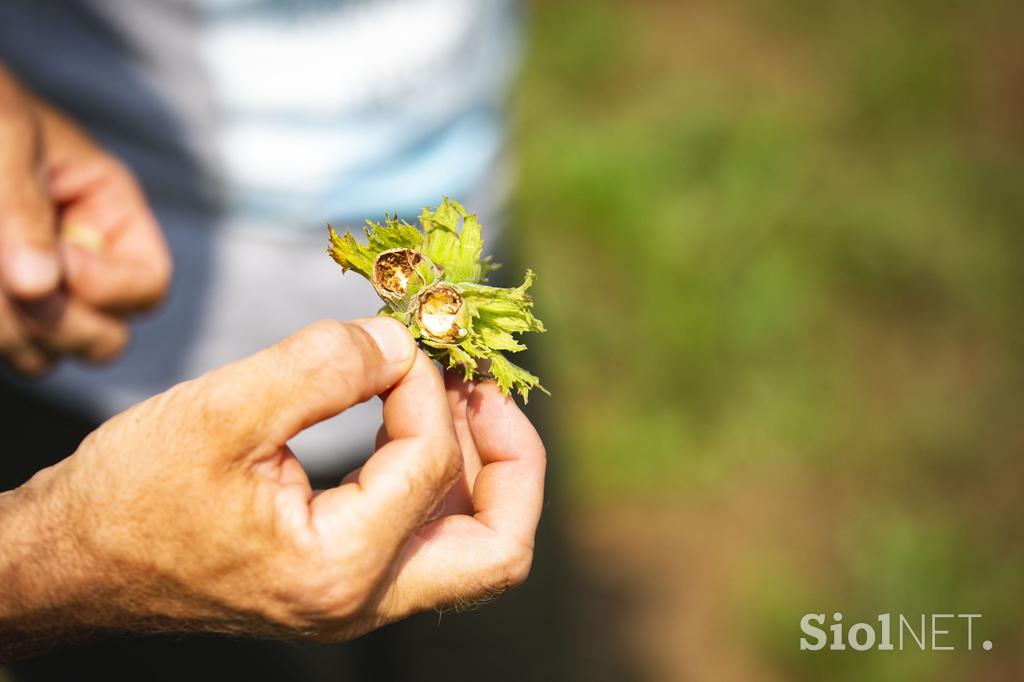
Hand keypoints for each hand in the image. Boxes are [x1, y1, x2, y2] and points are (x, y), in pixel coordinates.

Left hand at [0, 65, 170, 374]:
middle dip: (63, 323)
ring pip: (49, 354)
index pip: (150, 285)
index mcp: (112, 214)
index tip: (58, 260)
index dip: (109, 288)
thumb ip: (25, 208)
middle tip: (15, 290)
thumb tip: (38, 287)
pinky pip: (12, 346)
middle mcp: (85, 262)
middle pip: (107, 338)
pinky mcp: (2, 307)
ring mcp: (40, 290)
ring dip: (15, 332)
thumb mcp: (6, 138)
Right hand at [0, 318, 544, 654]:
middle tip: (484, 390)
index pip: (430, 461)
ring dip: (482, 468)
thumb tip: (401, 343)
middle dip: (512, 458)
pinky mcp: (344, 581)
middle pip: (498, 547)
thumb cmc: (130, 495)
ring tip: (456, 396)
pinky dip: (440, 480)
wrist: (75, 562)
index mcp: (338, 568)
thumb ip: (321, 366)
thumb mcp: (220, 412)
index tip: (390, 342)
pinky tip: (412, 424)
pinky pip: (429, 540)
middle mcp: (362, 602)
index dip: (423, 384)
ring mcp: (358, 599)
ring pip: (474, 548)